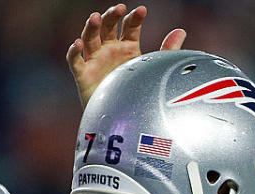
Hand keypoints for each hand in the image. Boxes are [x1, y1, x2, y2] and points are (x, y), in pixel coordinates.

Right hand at [66, 4, 186, 106]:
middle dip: (112, 16)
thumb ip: (167, 50)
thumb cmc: (137, 92)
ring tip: (95, 17)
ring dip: (91, 27)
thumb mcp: (154, 69)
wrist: (125, 120)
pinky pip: (75, 62)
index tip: (142, 10)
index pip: (129, 27)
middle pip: (107, 27)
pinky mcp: (83, 75)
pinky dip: (73, 52)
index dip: (134, 18)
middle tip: (119, 8)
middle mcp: (110, 50)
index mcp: (127, 47)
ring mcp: (95, 60)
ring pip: (90, 39)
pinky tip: (77, 43)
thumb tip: (181, 31)